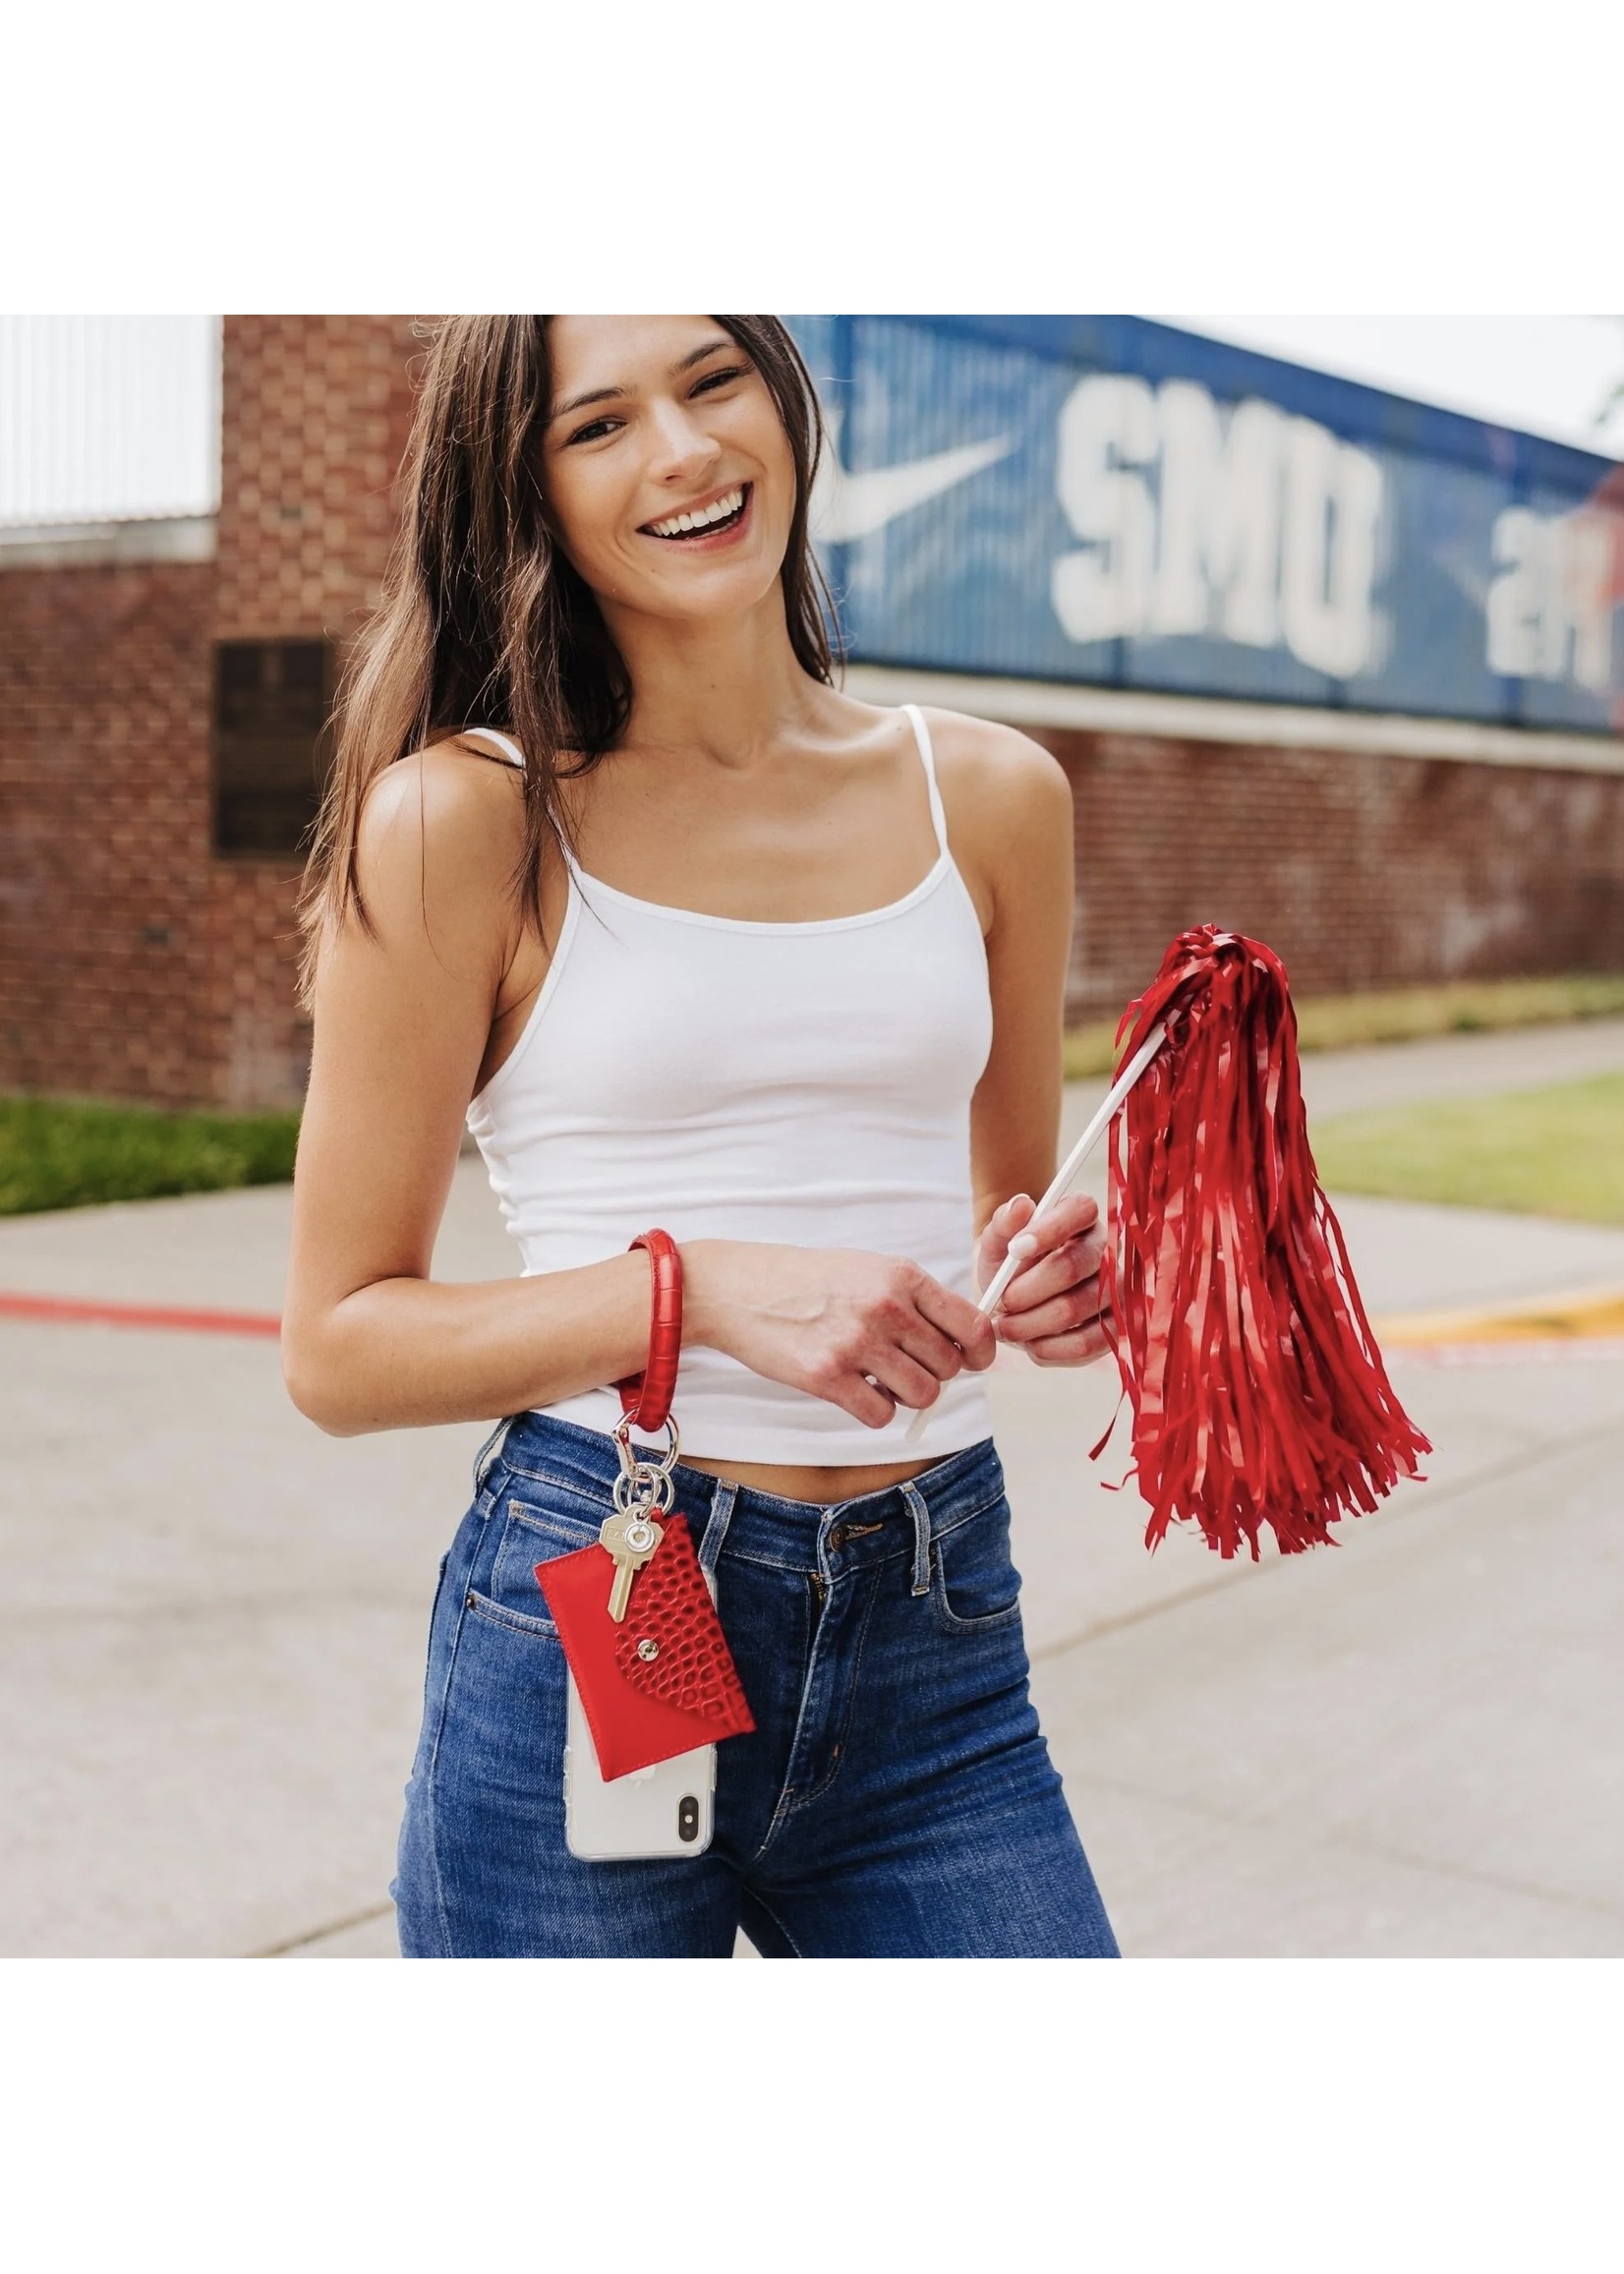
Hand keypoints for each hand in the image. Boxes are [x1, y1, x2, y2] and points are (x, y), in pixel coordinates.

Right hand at [682, 1240, 996, 1428]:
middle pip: (948, 1367)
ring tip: (880, 1379)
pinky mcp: (827, 1377)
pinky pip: (881, 1415)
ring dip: (906, 1395)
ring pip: (921, 1394)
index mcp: (902, 1277)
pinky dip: (875, 1411)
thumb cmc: (807, 1280)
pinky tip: (855, 1390)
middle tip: (906, 1367)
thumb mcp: (868, 1269)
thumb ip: (915, 1299)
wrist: (739, 1289)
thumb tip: (963, 1342)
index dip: (981, 1351)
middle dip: (935, 1374)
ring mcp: (857, 1344)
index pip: (972, 1325)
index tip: (973, 1361)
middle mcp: (886, 1308)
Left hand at [977, 1191, 1110, 1366]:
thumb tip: (1021, 1204)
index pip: (1081, 1208)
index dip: (1050, 1229)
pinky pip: (1087, 1343)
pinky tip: (1030, 1344)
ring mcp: (1115, 1290)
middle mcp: (1105, 1250)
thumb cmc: (1009, 1265)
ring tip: (1006, 1327)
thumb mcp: (997, 1242)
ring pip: (1076, 1308)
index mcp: (1080, 1217)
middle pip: (1073, 1265)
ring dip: (1032, 1323)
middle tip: (1001, 1301)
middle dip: (1028, 1289)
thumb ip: (1003, 1224)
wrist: (1015, 1297)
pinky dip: (1050, 1348)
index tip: (1015, 1250)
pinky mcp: (1114, 1327)